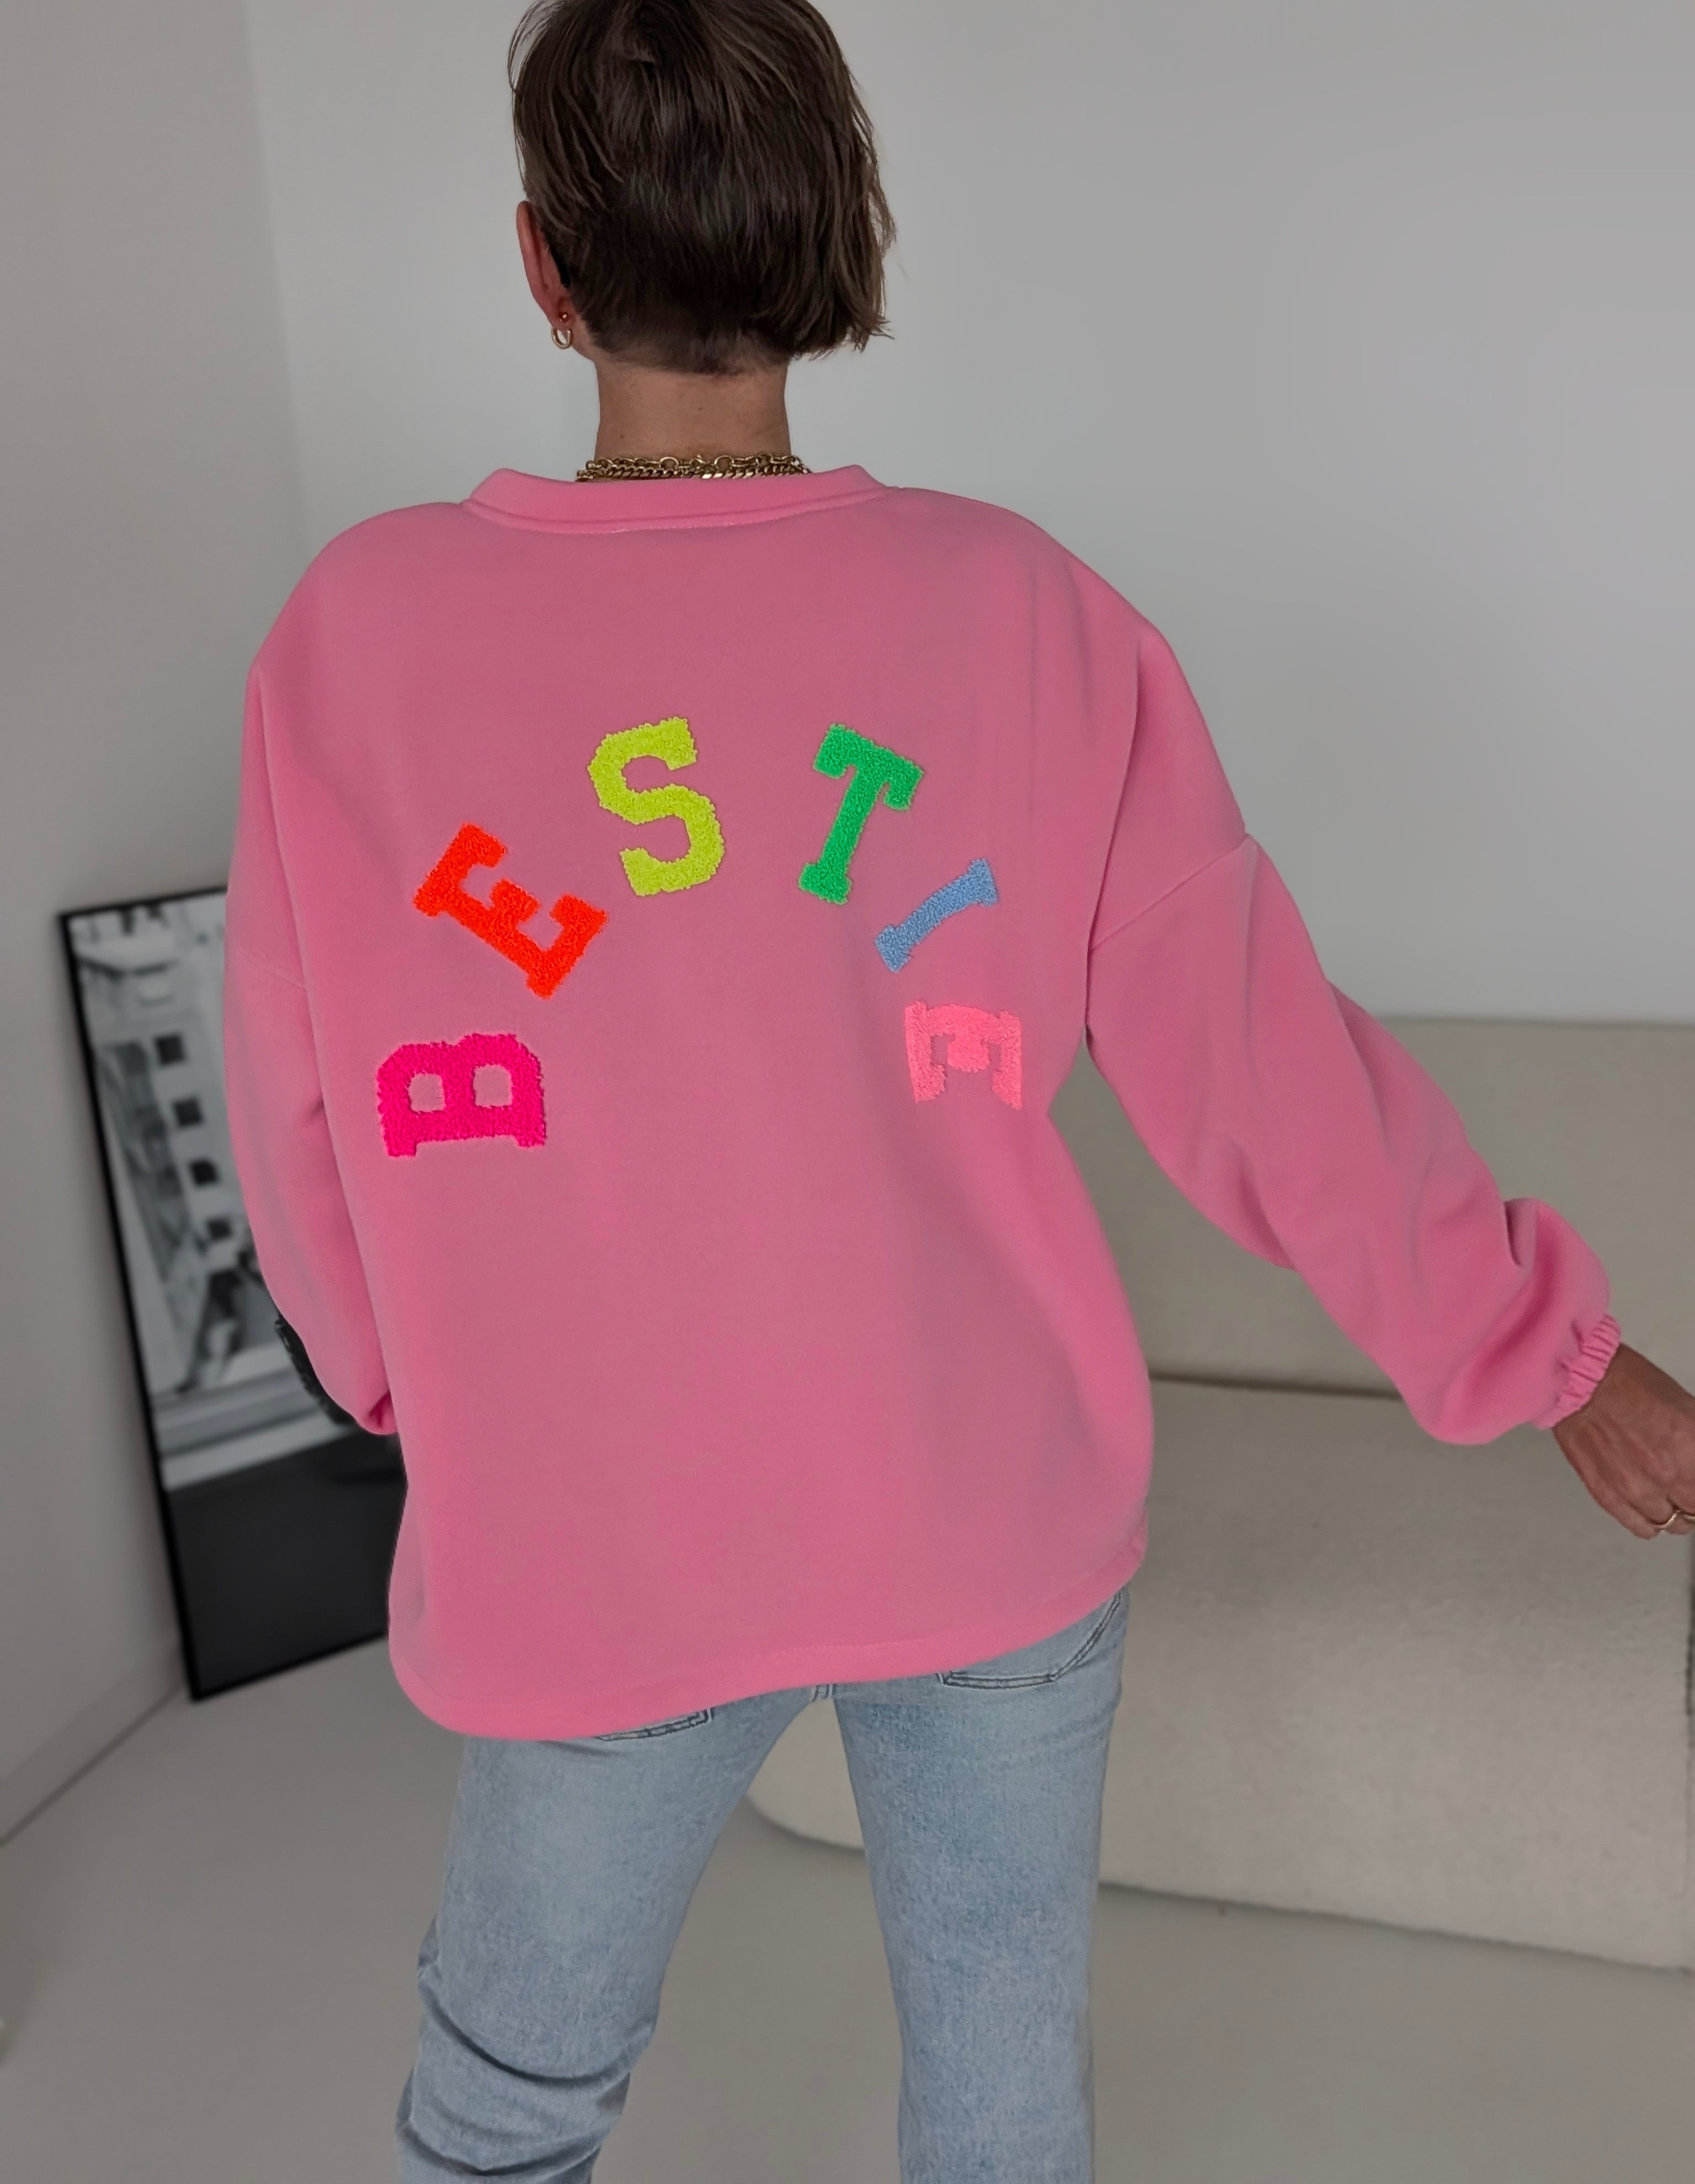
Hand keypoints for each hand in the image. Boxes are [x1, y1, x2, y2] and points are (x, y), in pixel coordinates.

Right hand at [1552, 1343, 1694, 1539]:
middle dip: (1692, 1500)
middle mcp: (1667, 1473)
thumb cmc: (1627, 1383)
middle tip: (1687, 1489)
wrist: (1580, 1381)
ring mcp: (1636, 1489)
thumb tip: (1692, 1458)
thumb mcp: (1685, 1407)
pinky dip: (1650, 1523)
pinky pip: (1641, 1526)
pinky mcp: (1608, 1495)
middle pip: (1693, 1508)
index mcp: (1690, 1448)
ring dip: (1675, 1512)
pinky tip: (1651, 1510)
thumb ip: (1694, 1440)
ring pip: (1671, 1523)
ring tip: (1671, 1499)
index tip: (1693, 1477)